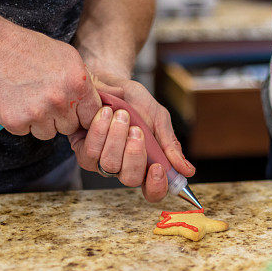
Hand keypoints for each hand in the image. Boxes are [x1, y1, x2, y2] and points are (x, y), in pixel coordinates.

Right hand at [0, 23, 100, 139]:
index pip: (93, 116)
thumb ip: (91, 83)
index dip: (82, 113)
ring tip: (30, 98)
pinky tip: (16, 101)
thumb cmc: (34, 50)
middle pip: (70, 127)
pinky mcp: (15, 121)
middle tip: (46, 97)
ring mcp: (37, 112)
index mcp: (79, 84)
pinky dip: (20, 121)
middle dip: (61, 117)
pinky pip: (26, 132)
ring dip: (40, 122)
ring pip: (48, 133)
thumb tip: (117, 98)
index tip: (72, 106)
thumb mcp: (70, 59)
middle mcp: (60, 100)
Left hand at [70, 71, 195, 201]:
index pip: (152, 191)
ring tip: (122, 114)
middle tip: (137, 130)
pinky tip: (105, 112)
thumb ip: (170, 144)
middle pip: (130, 180)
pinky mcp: (82, 150)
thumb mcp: (158, 118)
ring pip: (109, 165)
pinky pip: (90, 152)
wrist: (109, 79)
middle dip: (134, 155)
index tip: (158, 168)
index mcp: (145, 163)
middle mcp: (123, 167)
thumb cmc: (134, 100)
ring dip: (117, 138)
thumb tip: (188, 171)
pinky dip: (100, 130)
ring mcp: (101, 161)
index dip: (156, 186)